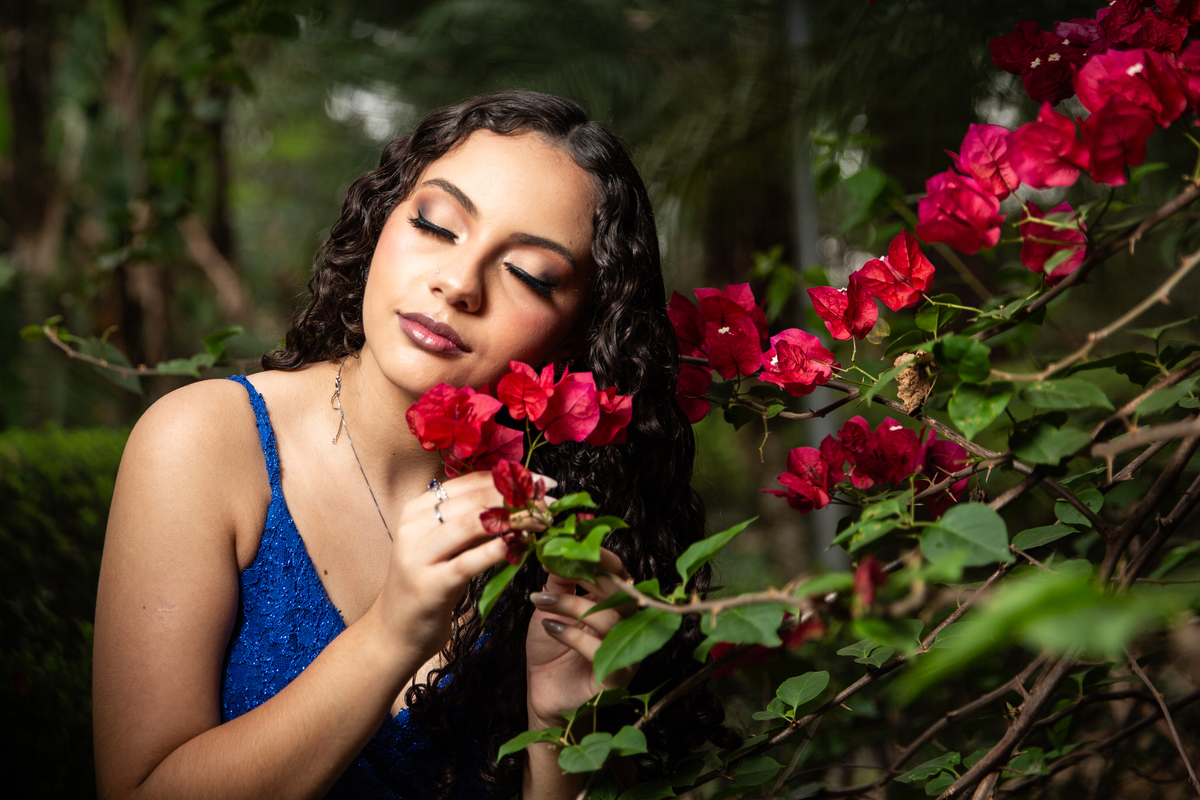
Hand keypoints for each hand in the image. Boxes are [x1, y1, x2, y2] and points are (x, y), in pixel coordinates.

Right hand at [371, 471, 546, 662]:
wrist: (394, 632)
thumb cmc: (427, 584)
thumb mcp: (444, 545)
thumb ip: (469, 521)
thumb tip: (517, 497)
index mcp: (417, 509)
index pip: (469, 482)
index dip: (508, 478)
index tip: (540, 481)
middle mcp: (413, 527)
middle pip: (474, 500)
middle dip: (517, 497)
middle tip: (550, 501)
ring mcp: (418, 556)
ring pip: (472, 524)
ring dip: (514, 519)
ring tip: (543, 520)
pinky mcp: (429, 585)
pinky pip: (468, 562)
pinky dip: (497, 550)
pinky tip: (521, 544)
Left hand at [524, 548, 637, 728]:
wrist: (544, 696)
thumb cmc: (551, 651)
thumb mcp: (552, 608)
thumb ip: (560, 581)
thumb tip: (556, 548)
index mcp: (614, 605)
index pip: (619, 574)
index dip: (602, 558)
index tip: (575, 543)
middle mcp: (626, 626)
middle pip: (620, 592)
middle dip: (590, 575)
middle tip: (559, 565)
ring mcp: (625, 652)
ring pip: (609, 618)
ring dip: (572, 604)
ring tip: (540, 601)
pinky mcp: (617, 677)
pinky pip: (600, 650)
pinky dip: (573, 635)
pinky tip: (550, 627)